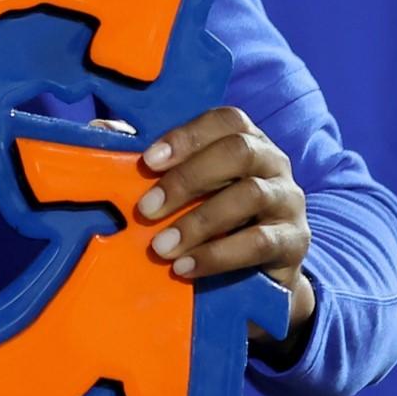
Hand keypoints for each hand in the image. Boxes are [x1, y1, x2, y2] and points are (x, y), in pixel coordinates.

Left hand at [137, 107, 316, 361]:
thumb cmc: (207, 217)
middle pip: (238, 152)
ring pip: (251, 196)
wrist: (254, 275)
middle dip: (187, 179)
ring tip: (160, 247)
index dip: (187, 136)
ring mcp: (289, 200)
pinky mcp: (295, 241)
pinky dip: (218, 255)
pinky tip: (185, 268)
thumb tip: (101, 128)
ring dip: (198, 222)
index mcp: (245, 140)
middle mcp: (273, 162)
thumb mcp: (180, 188)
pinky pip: (260, 242)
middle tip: (145, 210)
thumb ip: (149, 159)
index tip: (148, 161)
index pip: (226, 120)